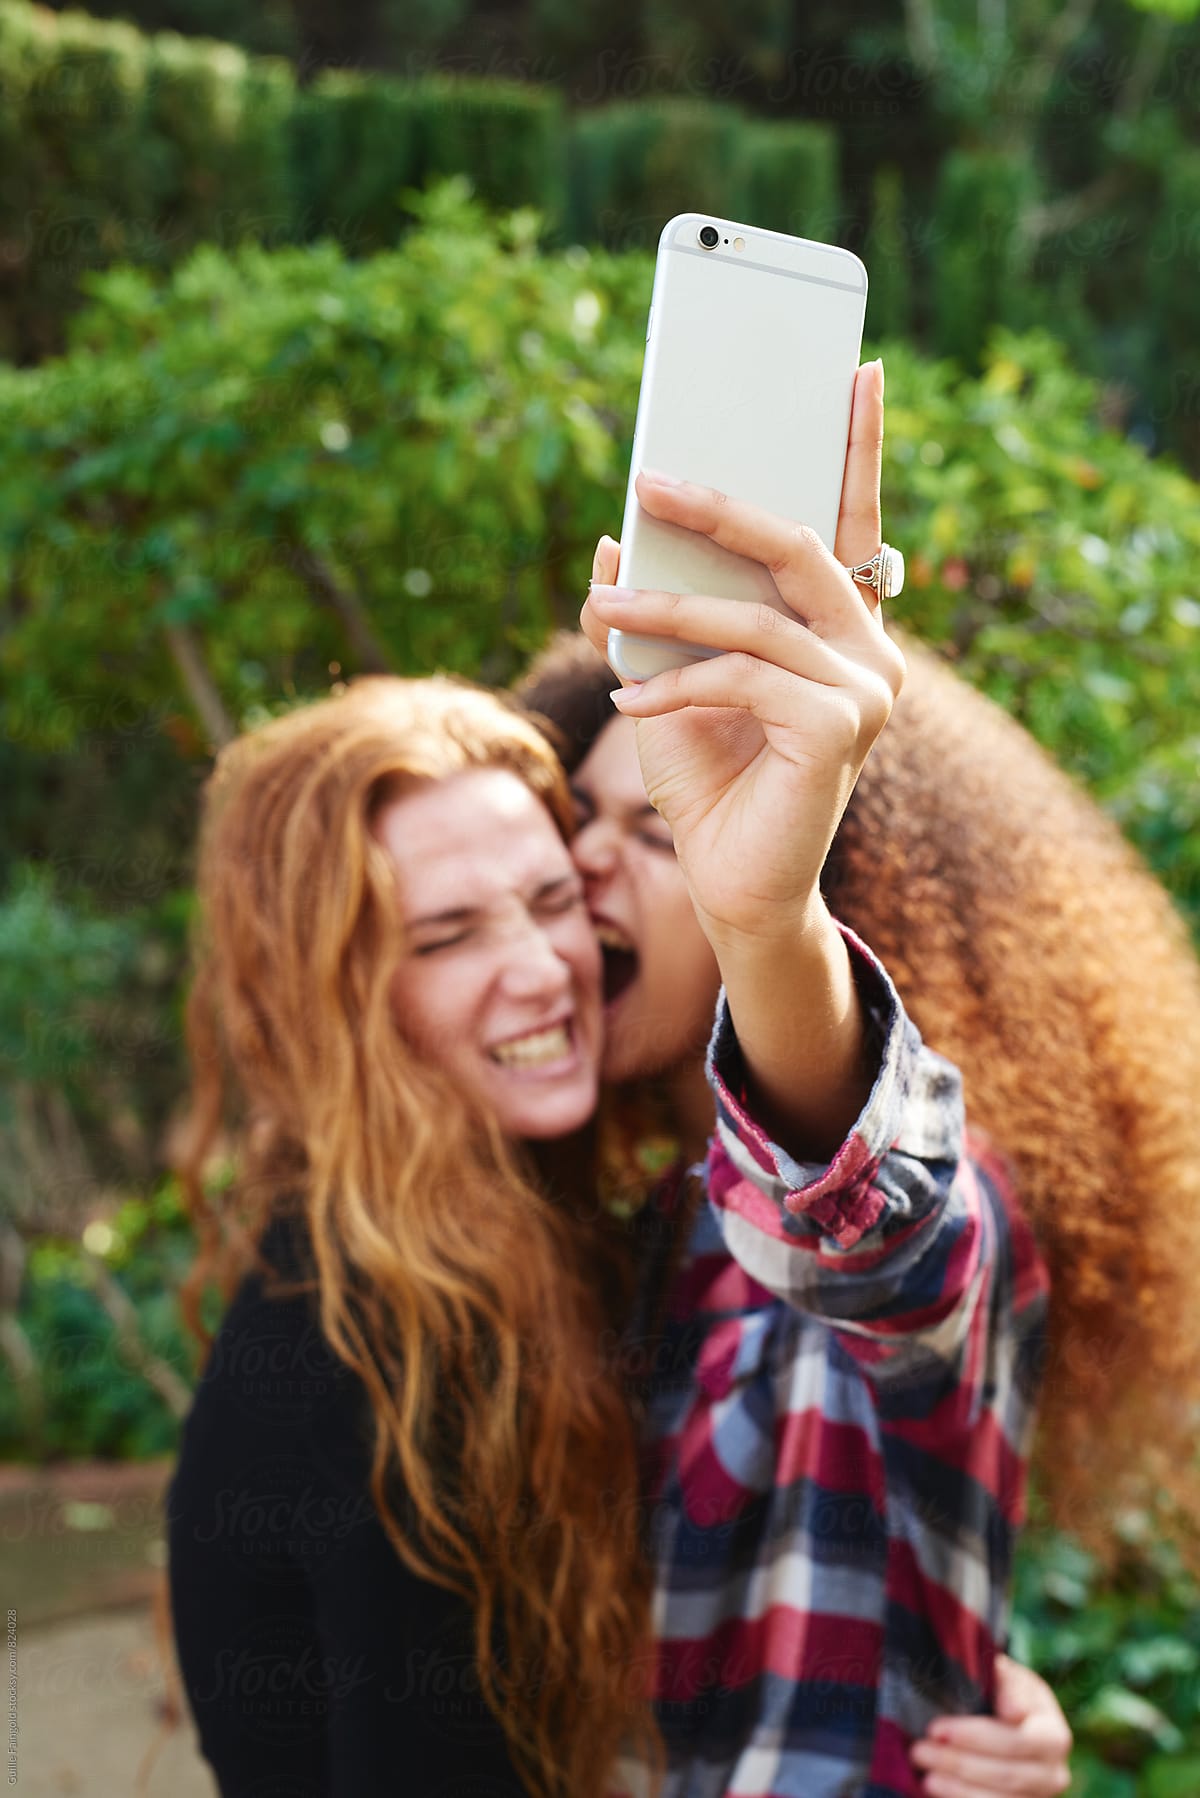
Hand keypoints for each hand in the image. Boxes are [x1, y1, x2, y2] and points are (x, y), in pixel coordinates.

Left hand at [581, 359, 902, 950]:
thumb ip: (651, 615)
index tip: (856, 370)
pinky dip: (677, 686)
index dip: (858, 449)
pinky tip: (632, 706)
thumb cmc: (708, 781)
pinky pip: (743, 678)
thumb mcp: (665, 682)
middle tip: (649, 479)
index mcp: (842, 630)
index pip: (854, 524)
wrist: (730, 885)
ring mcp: (866, 691)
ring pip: (756, 620)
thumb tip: (610, 544)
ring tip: (603, 610)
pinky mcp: (839, 728)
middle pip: (800, 549)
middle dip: (720, 508)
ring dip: (667, 613)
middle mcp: (871, 652)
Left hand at [910, 1654, 1072, 1796]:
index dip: (975, 1737)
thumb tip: (1013, 1711)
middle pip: (1005, 1775)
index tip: (936, 1728)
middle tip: (919, 1750)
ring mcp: (1038, 1797)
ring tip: (925, 1775)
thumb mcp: (1008, 1677)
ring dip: (957, 1788)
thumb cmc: (1006, 1692)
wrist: (1015, 1719)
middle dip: (957, 1763)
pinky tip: (938, 1787)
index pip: (1017, 1741)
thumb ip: (1008, 1683)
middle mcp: (1053, 1773)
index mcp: (1054, 1735)